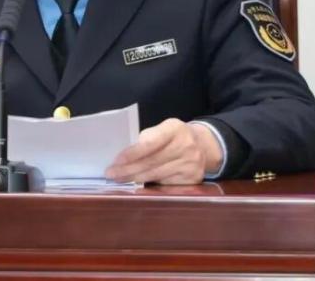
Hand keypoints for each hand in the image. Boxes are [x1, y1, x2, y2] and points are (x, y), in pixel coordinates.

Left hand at [104, 118, 222, 184]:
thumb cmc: (174, 136)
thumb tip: (123, 156)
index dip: (132, 153)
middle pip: (151, 162)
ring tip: (119, 180)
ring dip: (134, 179)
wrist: (204, 145)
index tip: (116, 161)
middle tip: (111, 174)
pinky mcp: (193, 179)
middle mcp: (186, 146)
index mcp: (175, 129)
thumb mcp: (163, 129)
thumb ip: (147, 138)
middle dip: (128, 169)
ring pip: (156, 175)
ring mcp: (191, 164)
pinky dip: (149, 185)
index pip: (150, 143)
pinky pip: (165, 184)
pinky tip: (137, 185)